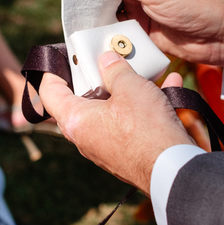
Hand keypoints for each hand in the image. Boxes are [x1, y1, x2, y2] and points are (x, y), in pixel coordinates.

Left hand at [38, 52, 194, 193]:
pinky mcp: (127, 153)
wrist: (174, 168)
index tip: (64, 56)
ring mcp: (106, 148)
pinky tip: (169, 86)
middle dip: (97, 77)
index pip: (50, 93)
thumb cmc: (146, 128)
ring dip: (126, 89)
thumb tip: (107, 59)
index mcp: (76, 121)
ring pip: (110, 110)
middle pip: (82, 100)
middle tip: (107, 59)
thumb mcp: (130, 87)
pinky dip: (146, 105)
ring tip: (142, 71)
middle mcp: (86, 138)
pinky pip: (131, 122)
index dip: (54, 70)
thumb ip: (115, 69)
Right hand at [84, 0, 223, 70]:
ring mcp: (139, 2)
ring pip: (106, 8)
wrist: (222, 35)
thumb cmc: (196, 2)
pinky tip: (105, 39)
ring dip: (101, 18)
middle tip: (86, 14)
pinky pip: (118, 27)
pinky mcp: (141, 25)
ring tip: (93, 29)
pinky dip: (111, 32)